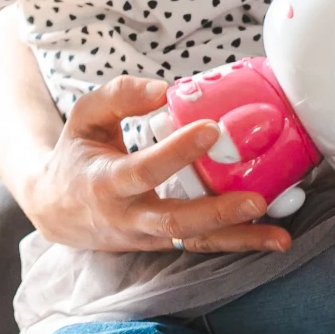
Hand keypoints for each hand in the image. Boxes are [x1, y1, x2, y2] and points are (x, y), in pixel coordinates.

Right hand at [24, 74, 290, 253]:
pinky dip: (236, 242)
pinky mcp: (162, 243)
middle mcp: (126, 217)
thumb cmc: (77, 154)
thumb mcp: (85, 117)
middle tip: (256, 199)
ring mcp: (146, 237)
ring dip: (237, 240)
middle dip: (216, 213)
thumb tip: (164, 88)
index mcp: (104, 182)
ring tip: (278, 236)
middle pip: (172, 221)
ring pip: (193, 242)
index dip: (177, 152)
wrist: (56, 210)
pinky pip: (200, 244)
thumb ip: (119, 96)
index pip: (143, 170)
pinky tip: (272, 237)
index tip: (211, 129)